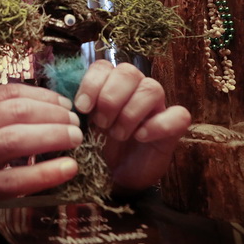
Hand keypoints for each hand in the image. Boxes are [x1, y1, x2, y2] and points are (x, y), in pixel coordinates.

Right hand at [0, 84, 82, 223]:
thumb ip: (4, 113)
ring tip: (75, 139)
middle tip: (75, 123)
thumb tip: (56, 104)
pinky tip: (68, 168)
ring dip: (51, 136)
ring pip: (13, 140)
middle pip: (14, 113)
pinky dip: (46, 173)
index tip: (66, 103)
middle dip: (52, 115)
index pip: (9, 93)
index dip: (44, 96)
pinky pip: (14, 180)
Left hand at [73, 60, 189, 192]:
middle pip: (129, 72)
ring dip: (130, 112)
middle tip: (100, 123)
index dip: (92, 83)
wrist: (115, 177)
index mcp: (109, 84)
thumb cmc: (97, 147)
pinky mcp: (173, 127)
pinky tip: (141, 137)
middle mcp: (134, 89)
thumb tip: (65, 104)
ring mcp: (156, 106)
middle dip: (111, 98)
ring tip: (117, 134)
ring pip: (152, 88)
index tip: (81, 108)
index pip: (103, 66)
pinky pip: (179, 115)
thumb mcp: (82, 128)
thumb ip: (76, 112)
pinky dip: (158, 125)